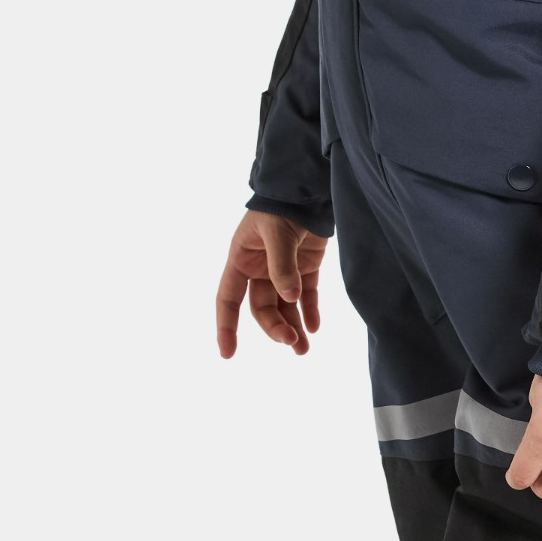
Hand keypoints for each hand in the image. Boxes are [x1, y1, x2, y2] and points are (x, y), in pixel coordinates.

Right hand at [216, 209, 327, 357]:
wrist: (309, 187)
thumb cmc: (283, 205)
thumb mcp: (277, 233)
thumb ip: (282, 266)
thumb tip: (290, 299)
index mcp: (241, 259)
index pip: (228, 299)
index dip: (226, 326)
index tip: (227, 353)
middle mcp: (259, 268)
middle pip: (261, 308)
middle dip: (274, 326)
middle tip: (291, 341)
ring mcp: (283, 269)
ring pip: (284, 306)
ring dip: (293, 326)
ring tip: (303, 350)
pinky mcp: (306, 267)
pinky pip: (306, 296)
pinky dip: (310, 312)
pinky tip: (314, 328)